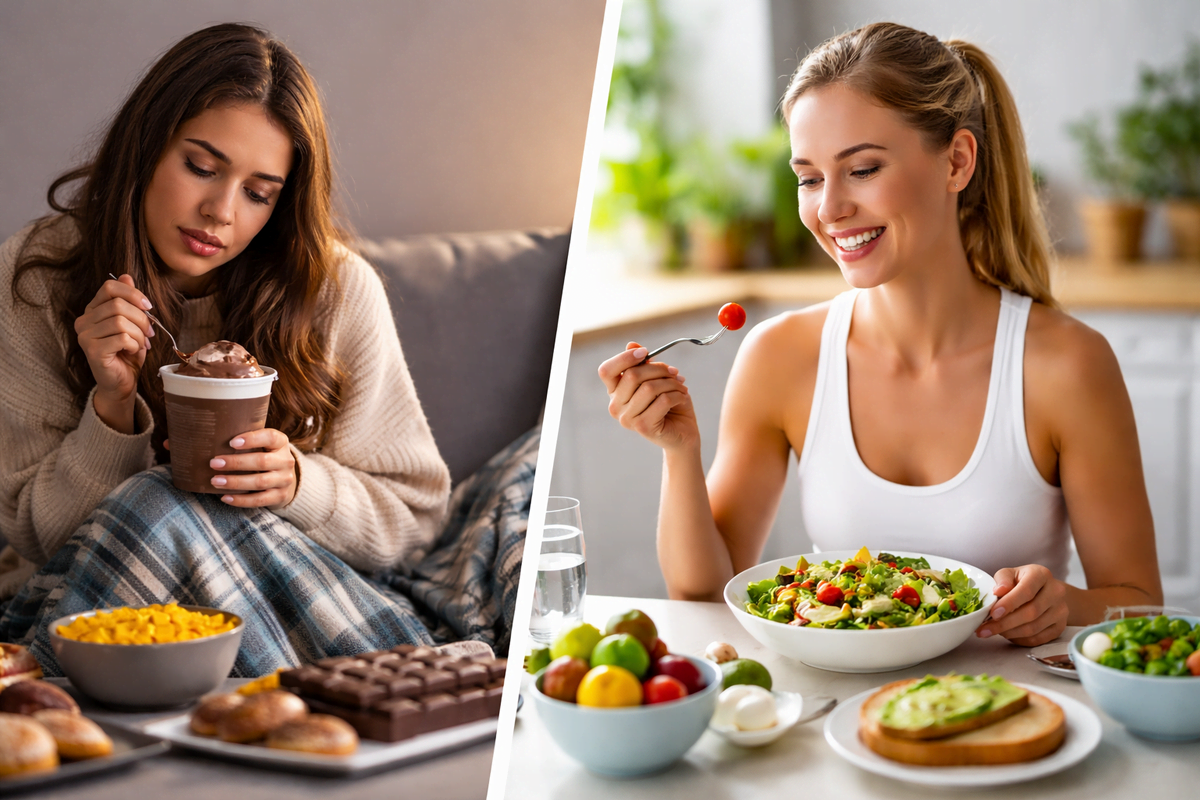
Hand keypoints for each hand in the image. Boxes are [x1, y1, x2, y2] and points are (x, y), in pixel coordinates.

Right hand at [74, 274, 154, 430]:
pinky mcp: (92, 350)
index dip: (133, 293)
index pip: (109, 287)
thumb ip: (129, 302)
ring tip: (142, 344)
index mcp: (92, 310)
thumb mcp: (133, 324)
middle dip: (142, 319)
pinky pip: (121, 337)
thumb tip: (126, 276)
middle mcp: (83, 321)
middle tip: (149, 334)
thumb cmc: (127, 353)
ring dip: (139, 333)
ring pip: (121, 321)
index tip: (148, 306)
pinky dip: (134, 344)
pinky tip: (133, 351)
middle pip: (118, 304)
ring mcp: (85, 336)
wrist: (122, 382)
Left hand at [207, 428, 296, 508]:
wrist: (284, 478)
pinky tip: (225, 497)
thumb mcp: (263, 444)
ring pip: (260, 482)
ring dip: (235, 482)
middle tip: (214, 464)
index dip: (252, 439)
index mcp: (281, 443)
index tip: (232, 443)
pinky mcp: (280, 496)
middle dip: (236, 463)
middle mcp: (286, 461)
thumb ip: (248, 441)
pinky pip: (259, 500)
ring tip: (216, 481)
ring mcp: (285, 480)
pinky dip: (241, 500)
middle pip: (262, 461)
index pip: (270, 437)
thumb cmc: (265, 456)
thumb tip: (215, 440)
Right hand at [598, 342, 697, 451]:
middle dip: (659, 369)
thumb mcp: (657, 379)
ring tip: (681, 386)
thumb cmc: (669, 404)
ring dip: (671, 383)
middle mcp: (615, 406)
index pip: (606, 370)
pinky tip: (682, 397)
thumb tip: (632, 344)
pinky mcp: (643, 427)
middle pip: (632, 375)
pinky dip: (677, 395)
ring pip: (649, 388)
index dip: (624, 358)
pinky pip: (662, 400)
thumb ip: (643, 364)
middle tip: (674, 372)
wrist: (682, 433)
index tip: (645, 352)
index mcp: (615, 392)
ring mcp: (627, 419)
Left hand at [976, 564, 1068, 645]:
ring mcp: (1061, 611)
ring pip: (1033, 628)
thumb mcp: (1010, 574)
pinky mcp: (1060, 627)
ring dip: (1010, 633)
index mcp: (1041, 575)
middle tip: (985, 629)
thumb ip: (1002, 580)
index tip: (993, 614)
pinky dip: (1020, 640)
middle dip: (1004, 623)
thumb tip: (998, 591)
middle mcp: (1056, 592)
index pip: (1026, 591)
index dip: (1009, 604)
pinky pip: (1038, 639)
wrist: (1045, 591)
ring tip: (993, 631)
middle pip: (1031, 612)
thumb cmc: (1021, 581)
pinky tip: (1008, 635)